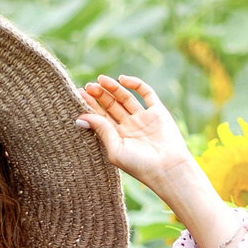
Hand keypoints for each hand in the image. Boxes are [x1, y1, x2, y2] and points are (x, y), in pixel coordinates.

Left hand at [75, 75, 195, 185]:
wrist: (168, 168)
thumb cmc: (140, 165)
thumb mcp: (115, 149)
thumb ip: (101, 130)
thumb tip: (81, 117)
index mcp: (118, 137)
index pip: (102, 116)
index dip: (91, 105)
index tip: (79, 94)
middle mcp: (130, 126)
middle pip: (112, 105)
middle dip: (100, 95)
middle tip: (89, 86)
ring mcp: (144, 118)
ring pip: (126, 98)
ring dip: (114, 88)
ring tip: (100, 79)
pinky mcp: (158, 112)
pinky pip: (146, 93)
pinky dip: (135, 84)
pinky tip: (123, 79)